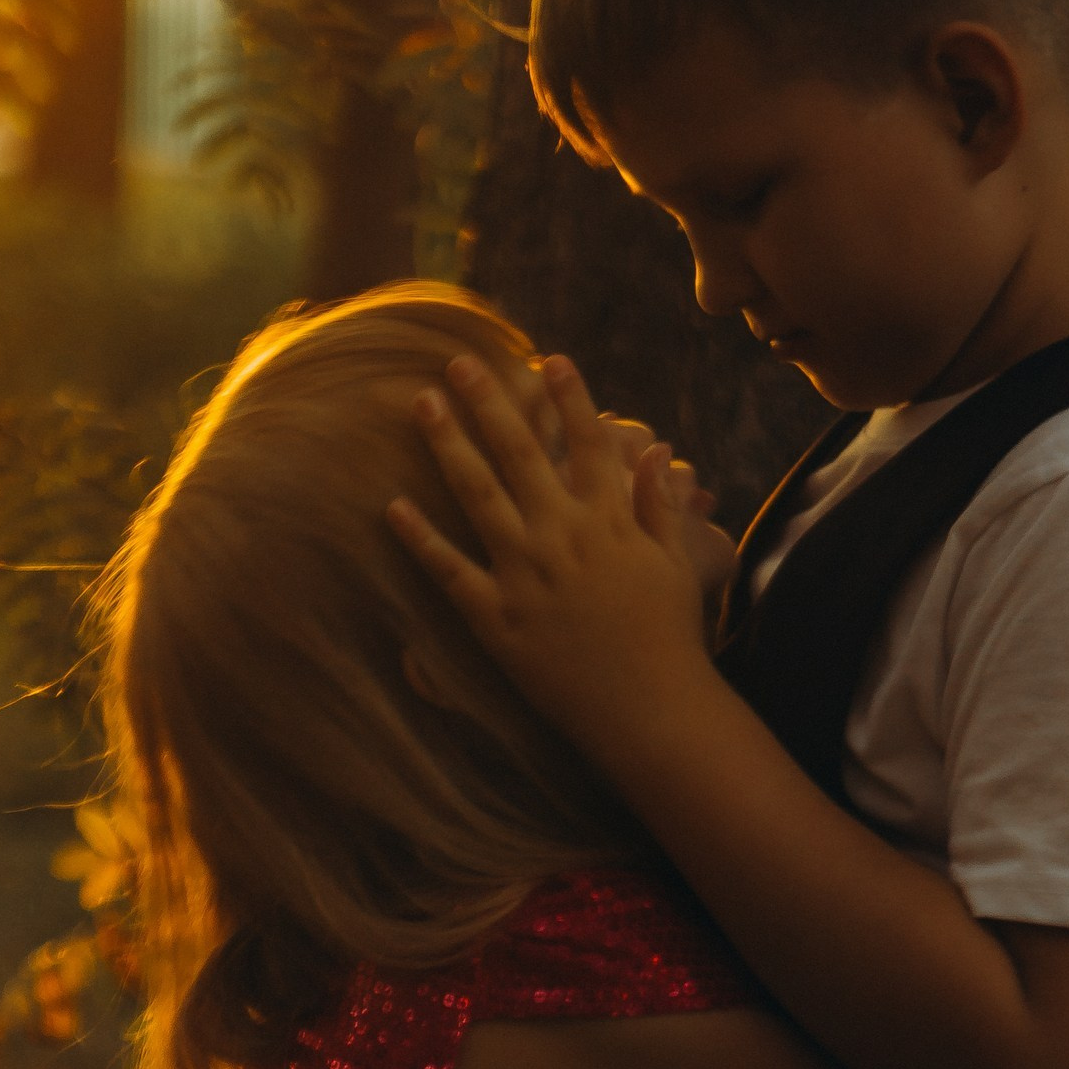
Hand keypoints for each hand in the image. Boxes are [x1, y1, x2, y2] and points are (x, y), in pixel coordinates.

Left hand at [387, 352, 721, 764]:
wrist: (651, 710)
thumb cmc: (668, 637)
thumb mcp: (675, 563)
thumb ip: (659, 505)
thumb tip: (654, 451)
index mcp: (609, 521)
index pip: (587, 442)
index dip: (568, 397)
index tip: (547, 358)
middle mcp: (563, 536)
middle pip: (520, 453)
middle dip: (489, 402)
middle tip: (459, 362)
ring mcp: (525, 575)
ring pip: (478, 495)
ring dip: (447, 445)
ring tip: (422, 404)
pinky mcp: (497, 619)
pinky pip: (449, 571)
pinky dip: (421, 538)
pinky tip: (393, 505)